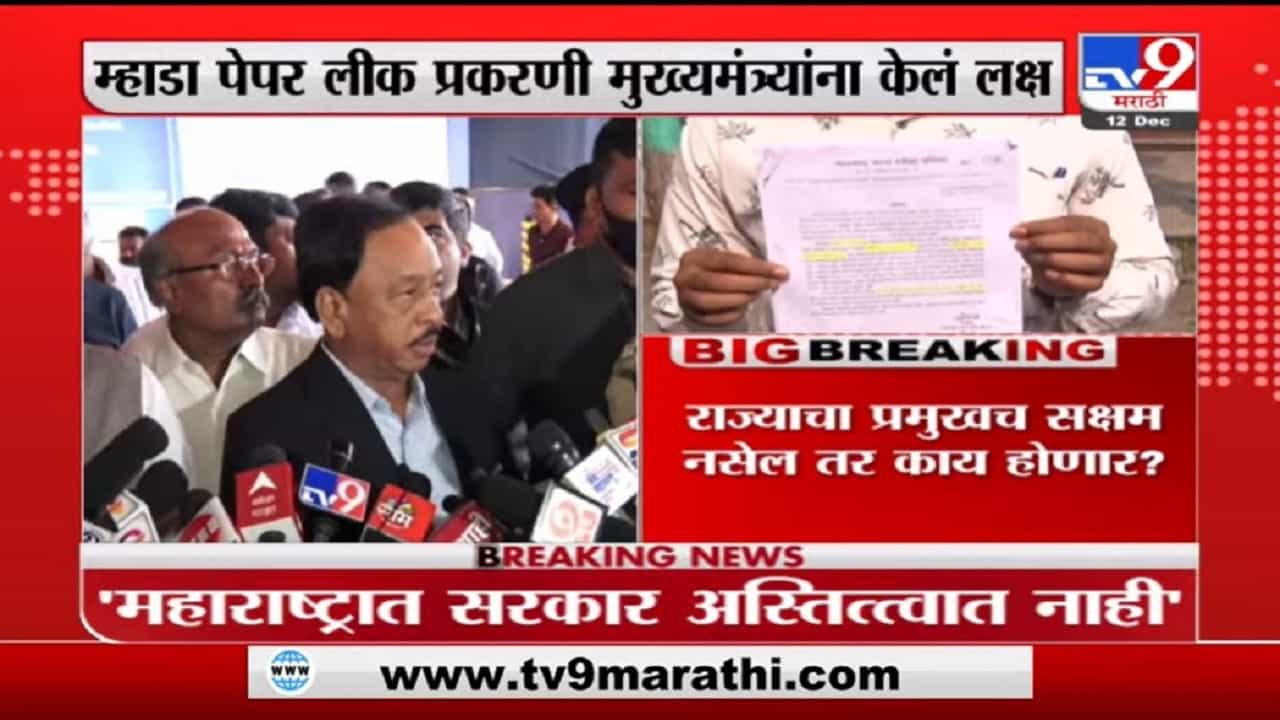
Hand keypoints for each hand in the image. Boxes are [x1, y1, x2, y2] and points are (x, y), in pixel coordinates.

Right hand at [674, 248, 788, 325]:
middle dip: (751, 283)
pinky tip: (745, 307)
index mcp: (695, 257)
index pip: (729, 261)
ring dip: (741, 299)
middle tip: (772, 284)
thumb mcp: (723, 258)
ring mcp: (685, 298)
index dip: (756, 267)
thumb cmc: (713, 269)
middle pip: (720, 282)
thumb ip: (744, 265)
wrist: (690, 282)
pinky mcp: (689, 315)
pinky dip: (732, 314)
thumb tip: (775, 273)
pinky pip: (713, 319)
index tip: (779, 271)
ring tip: (758, 294)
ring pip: (713, 302)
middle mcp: (685, 277)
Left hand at [1012, 215, 1116, 297]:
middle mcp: (1105, 243)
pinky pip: (1085, 282)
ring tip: (1032, 258)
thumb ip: (1035, 233)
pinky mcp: (1098, 283)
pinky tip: (1048, 274)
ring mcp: (1105, 264)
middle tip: (1024, 245)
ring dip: (1054, 259)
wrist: (1064, 272)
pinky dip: (1066, 278)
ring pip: (1084, 261)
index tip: (1019, 231)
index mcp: (1095, 226)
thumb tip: (1017, 232)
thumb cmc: (1058, 249)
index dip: (1042, 227)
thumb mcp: (1047, 237)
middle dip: (1048, 242)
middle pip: (1080, 241)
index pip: (1069, 223)